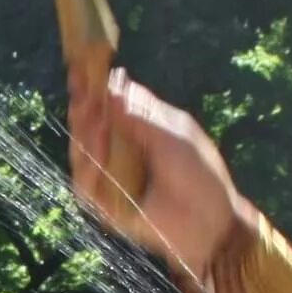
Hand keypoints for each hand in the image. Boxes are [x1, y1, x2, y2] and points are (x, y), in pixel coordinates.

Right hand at [68, 66, 242, 281]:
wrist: (211, 223)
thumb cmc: (201, 174)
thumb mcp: (175, 134)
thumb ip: (142, 112)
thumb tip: (112, 82)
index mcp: (136, 127)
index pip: (105, 103)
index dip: (91, 87)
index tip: (81, 70)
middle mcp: (119, 149)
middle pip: (86, 125)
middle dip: (83, 111)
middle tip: (85, 99)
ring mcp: (110, 178)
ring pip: (80, 153)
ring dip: (86, 138)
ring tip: (99, 127)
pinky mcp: (106, 206)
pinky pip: (85, 187)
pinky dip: (88, 172)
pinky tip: (98, 158)